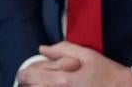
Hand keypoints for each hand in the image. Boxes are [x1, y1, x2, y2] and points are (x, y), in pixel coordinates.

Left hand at [17, 42, 131, 86]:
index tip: (26, 72)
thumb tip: (43, 49)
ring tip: (43, 85)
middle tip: (33, 80)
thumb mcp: (88, 55)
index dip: (23, 73)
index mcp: (64, 81)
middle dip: (28, 84)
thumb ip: (63, 49)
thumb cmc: (108, 74)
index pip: (30, 77)